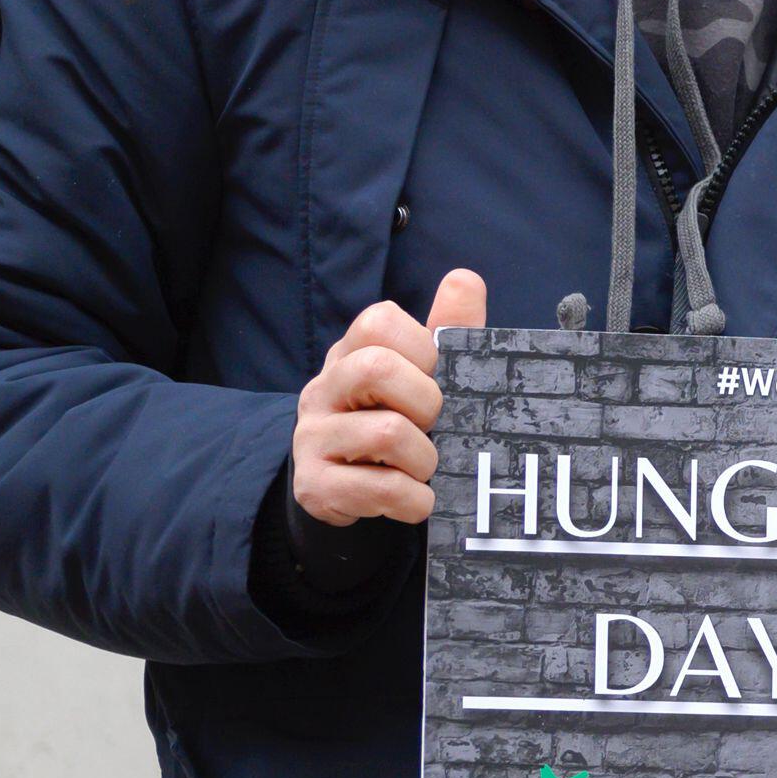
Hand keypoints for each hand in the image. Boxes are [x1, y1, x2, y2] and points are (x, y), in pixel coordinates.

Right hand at [292, 271, 486, 526]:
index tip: (434, 376)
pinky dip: (412, 499)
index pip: (378, 321)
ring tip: (424, 466)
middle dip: (427, 402)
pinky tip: (415, 498)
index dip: (422, 348)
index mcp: (351, 353)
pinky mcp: (314, 486)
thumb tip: (465, 278)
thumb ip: (449, 329)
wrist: (352, 488)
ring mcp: (311, 437)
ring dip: (425, 459)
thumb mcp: (427, 374)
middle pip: (377, 368)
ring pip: (385, 433)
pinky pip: (377, 489)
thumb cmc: (399, 418)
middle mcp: (322, 389)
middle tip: (433, 424)